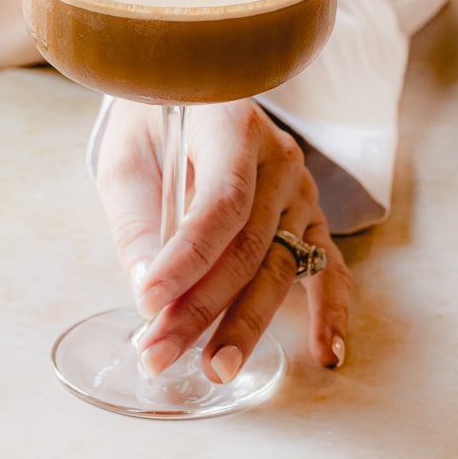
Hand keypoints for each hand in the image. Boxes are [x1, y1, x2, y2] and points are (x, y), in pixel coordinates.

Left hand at [95, 98, 350, 382]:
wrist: (189, 90)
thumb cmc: (153, 124)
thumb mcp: (127, 160)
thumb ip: (138, 223)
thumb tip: (148, 293)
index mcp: (233, 126)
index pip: (220, 203)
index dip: (186, 259)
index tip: (148, 303)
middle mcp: (278, 157)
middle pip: (248, 246)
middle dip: (202, 309)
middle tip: (161, 354)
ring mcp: (301, 189)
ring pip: (279, 266)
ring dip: (246, 323)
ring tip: (215, 368)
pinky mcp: (309, 218)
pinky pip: (327, 267)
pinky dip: (330, 312)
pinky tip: (327, 354)